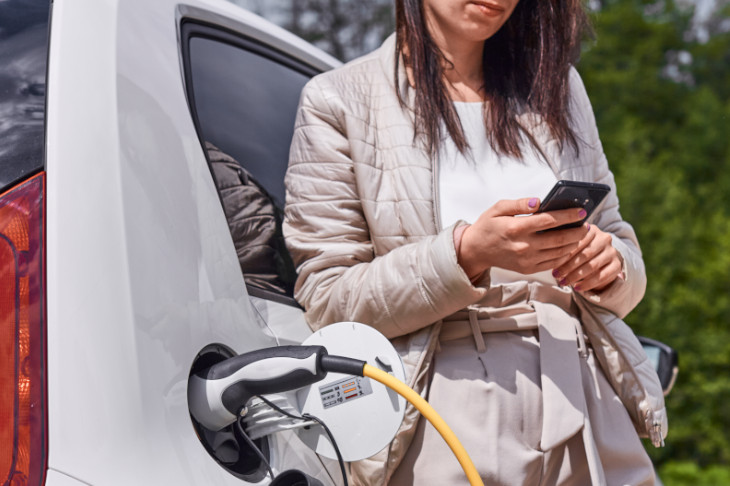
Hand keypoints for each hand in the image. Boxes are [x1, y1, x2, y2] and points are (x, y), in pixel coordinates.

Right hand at [458, 197, 589, 279]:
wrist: (476, 251)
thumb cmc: (488, 226)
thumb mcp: (497, 208)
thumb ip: (519, 204)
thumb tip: (539, 201)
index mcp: (515, 228)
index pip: (548, 221)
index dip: (568, 215)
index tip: (582, 211)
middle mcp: (523, 246)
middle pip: (559, 239)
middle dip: (577, 231)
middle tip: (587, 224)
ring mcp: (526, 260)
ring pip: (558, 252)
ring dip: (573, 243)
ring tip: (581, 234)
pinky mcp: (528, 269)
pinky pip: (552, 263)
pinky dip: (564, 254)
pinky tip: (569, 246)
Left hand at [552, 224, 623, 292]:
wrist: (598, 259)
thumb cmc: (577, 251)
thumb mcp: (571, 245)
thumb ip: (563, 245)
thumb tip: (548, 253)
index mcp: (591, 229)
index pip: (578, 240)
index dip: (565, 252)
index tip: (552, 262)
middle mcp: (604, 238)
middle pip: (585, 253)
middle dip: (568, 266)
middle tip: (555, 275)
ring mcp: (612, 252)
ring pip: (592, 265)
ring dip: (576, 276)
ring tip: (563, 282)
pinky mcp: (617, 265)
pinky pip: (602, 276)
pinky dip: (588, 283)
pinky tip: (577, 287)